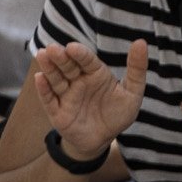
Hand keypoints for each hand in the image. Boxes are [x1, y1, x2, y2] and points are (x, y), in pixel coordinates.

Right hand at [30, 38, 147, 163]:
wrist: (103, 139)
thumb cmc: (117, 114)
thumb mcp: (132, 92)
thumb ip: (137, 69)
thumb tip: (141, 42)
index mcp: (95, 74)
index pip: (86, 61)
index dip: (80, 54)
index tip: (73, 48)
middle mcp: (78, 82)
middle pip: (68, 67)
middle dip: (60, 57)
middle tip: (53, 49)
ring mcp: (66, 95)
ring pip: (56, 79)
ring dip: (49, 68)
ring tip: (42, 55)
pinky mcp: (57, 111)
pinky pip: (49, 99)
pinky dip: (44, 89)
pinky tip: (40, 78)